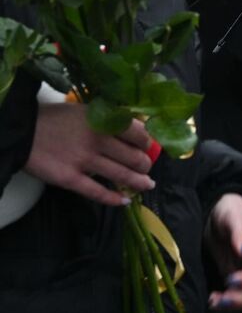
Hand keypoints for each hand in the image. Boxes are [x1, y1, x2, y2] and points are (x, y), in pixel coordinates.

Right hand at [24, 102, 154, 205]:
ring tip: (146, 185)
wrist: (21, 132)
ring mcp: (85, 162)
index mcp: (104, 122)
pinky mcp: (71, 180)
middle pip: (135, 158)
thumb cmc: (54, 119)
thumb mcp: (85, 111)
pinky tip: (125, 201)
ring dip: (139, 183)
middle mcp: (98, 142)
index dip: (148, 144)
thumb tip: (137, 128)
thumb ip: (109, 120)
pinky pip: (98, 193)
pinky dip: (115, 199)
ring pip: (123, 176)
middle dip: (145, 165)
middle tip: (145, 168)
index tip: (148, 148)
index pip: (140, 135)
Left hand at [207, 193, 241, 310]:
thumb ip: (240, 233)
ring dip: (233, 304)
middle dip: (241, 297)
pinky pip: (236, 295)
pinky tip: (212, 300)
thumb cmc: (230, 210)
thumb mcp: (234, 215)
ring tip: (213, 302)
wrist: (218, 215)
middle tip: (221, 300)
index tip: (230, 280)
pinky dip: (226, 302)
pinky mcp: (235, 278)